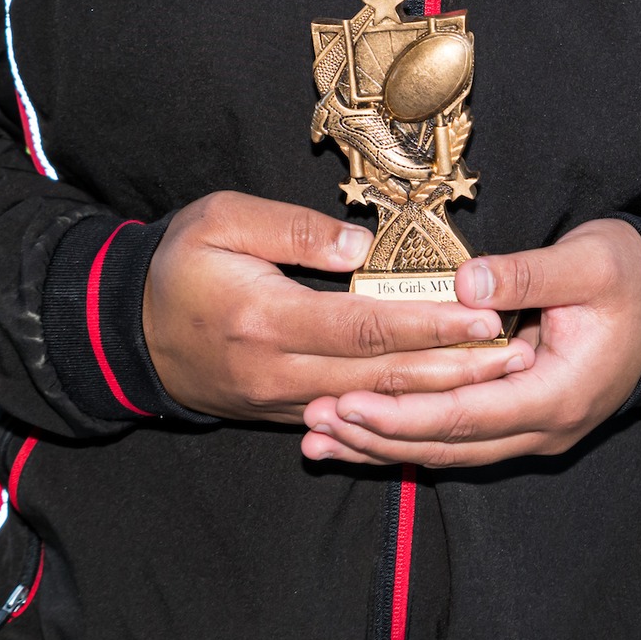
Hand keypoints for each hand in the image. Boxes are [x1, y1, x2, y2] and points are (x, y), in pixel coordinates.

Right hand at [142, 191, 521, 420]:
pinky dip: (401, 413)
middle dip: (456, 370)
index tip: (484, 313)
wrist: (125, 332)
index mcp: (267, 317)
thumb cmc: (177, 262)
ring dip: (439, 396)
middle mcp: (280, 372)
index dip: (429, 325)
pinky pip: (351, 419)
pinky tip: (443, 403)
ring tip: (497, 380)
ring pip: (374, 405)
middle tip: (515, 357)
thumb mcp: (223, 219)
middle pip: (384, 378)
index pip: (365, 327)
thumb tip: (363, 246)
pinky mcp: (282, 414)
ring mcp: (281, 402)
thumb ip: (294, 229)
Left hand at [300, 218, 640, 468]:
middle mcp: (542, 428)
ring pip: (448, 451)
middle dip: (376, 438)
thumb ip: (526, 274)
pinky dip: (409, 436)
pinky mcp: (522, 420)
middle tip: (312, 423)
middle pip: (447, 446)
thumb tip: (465, 282)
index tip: (348, 403)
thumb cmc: (633, 278)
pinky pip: (458, 437)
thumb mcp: (588, 263)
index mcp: (556, 395)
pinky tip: (364, 433)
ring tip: (318, 439)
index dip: (403, 415)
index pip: (465, 417)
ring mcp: (534, 431)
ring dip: (383, 445)